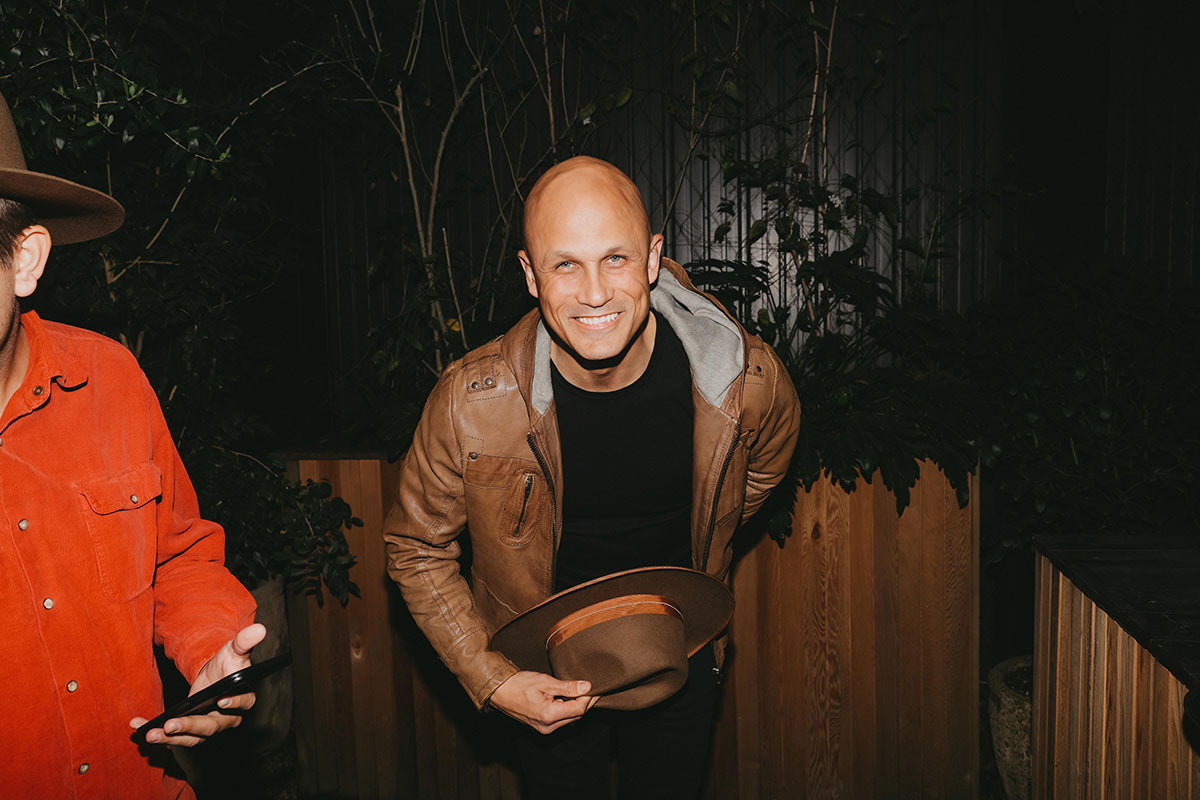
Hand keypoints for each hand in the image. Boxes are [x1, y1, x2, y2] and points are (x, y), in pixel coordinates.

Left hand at [129, 623, 266, 746]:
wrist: (213, 674)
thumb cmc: (227, 663)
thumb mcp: (234, 650)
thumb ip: (245, 642)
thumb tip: (259, 629)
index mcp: (244, 698)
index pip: (242, 704)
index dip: (233, 704)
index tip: (221, 700)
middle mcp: (228, 718)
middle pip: (211, 727)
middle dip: (190, 727)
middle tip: (171, 725)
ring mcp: (209, 727)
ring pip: (192, 738)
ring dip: (170, 738)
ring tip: (151, 734)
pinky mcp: (191, 731)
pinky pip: (176, 736)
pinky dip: (158, 734)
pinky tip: (140, 728)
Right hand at [489, 670, 597, 733]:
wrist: (499, 691)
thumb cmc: (519, 684)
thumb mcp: (545, 682)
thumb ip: (567, 687)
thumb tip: (587, 687)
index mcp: (549, 715)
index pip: (579, 709)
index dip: (590, 698)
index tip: (595, 686)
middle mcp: (548, 726)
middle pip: (577, 716)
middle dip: (586, 702)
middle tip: (591, 687)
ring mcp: (544, 728)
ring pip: (570, 719)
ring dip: (577, 706)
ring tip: (580, 690)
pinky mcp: (542, 727)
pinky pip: (561, 720)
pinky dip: (567, 709)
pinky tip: (567, 698)